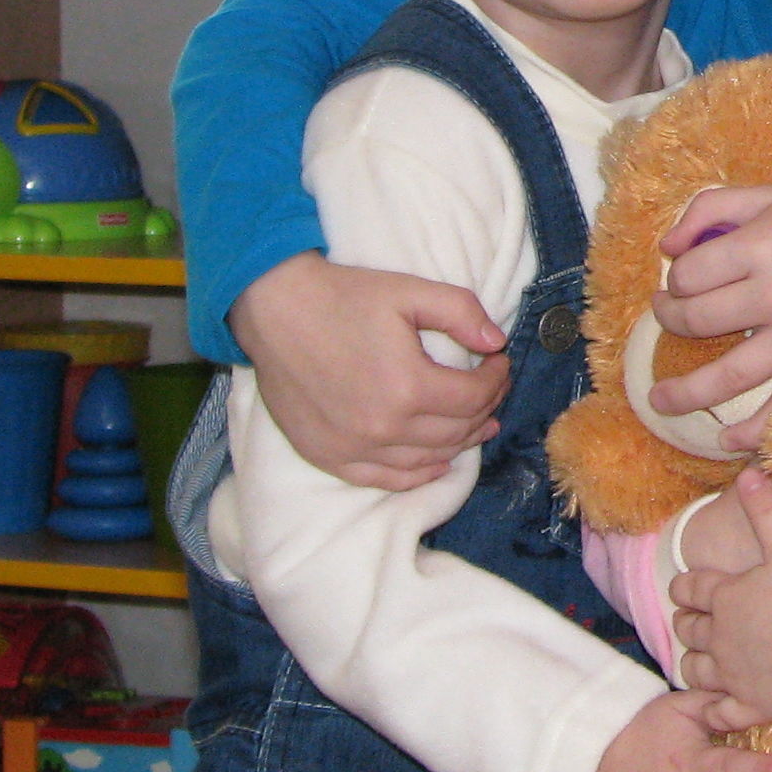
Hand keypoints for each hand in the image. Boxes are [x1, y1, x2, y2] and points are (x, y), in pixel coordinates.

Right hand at [230, 252, 508, 490]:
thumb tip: (496, 342)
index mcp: (409, 386)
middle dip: (485, 409)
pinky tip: (437, 463)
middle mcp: (384, 427)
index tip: (498, 362)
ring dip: (460, 443)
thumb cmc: (342, 297)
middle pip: (457, 432)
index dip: (496, 379)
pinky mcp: (329, 457)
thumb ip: (461, 313)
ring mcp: (355, 448)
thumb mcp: (409, 291)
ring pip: (428, 460)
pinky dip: (418, 474)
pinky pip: (386, 480)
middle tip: (491, 390)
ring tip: (477, 425)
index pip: (475, 397)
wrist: (273, 309)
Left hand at [650, 182, 771, 417]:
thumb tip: (666, 248)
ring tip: (661, 401)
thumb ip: (713, 207)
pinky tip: (725, 439)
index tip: (680, 285)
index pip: (690, 274)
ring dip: (685, 394)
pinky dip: (750, 432)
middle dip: (671, 324)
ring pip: (726, 377)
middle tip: (669, 323)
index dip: (675, 281)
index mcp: (764, 242)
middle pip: (697, 321)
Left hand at [671, 474, 771, 729]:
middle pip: (689, 630)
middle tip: (687, 623)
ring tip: (694, 664)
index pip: (692, 588)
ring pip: (696, 672)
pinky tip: (710, 712)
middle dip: (686, 625)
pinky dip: (712, 713)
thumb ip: (767, 508)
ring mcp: (731, 674)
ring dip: (692, 666)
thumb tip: (749, 473)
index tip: (682, 588)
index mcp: (725, 595)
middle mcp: (719, 636)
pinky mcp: (749, 704)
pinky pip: (721, 714)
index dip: (685, 587)